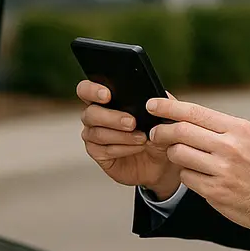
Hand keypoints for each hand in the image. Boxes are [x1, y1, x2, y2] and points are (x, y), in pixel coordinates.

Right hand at [77, 80, 181, 197]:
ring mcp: (93, 135)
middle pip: (90, 113)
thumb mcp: (162, 115)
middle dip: (111, 117)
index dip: (92, 90)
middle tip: (132, 122)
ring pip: (98, 133)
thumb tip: (152, 95)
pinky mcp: (97, 153)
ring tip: (142, 138)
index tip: (107, 95)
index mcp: (105, 99)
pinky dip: (122, 148)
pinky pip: (104, 150)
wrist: (161, 160)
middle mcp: (95, 116)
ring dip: (122, 136)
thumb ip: (158, 102)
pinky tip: (137, 147)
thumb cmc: (158, 132)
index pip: (86, 90)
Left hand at [145, 97, 249, 240]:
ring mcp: (223, 170)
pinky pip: (186, 177)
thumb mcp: (248, 138)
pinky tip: (198, 176)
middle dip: (160, 131)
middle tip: (154, 134)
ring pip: (179, 154)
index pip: (194, 111)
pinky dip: (186, 175)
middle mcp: (230, 146)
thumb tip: (182, 112)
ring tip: (180, 157)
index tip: (151, 104)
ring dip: (173, 154)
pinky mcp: (216, 192)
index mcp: (238, 128)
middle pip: (180, 131)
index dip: (168, 107)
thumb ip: (217, 127)